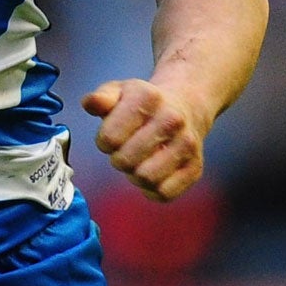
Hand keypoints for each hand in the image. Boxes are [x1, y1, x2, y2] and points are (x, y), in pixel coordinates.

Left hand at [82, 79, 208, 202]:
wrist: (186, 106)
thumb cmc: (143, 104)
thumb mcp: (120, 92)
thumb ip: (101, 98)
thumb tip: (90, 103)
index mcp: (148, 98)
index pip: (109, 138)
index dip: (105, 141)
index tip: (113, 136)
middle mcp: (172, 120)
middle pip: (126, 161)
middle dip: (119, 159)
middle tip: (126, 150)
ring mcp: (187, 144)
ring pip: (146, 179)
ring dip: (135, 175)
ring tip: (140, 161)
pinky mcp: (195, 168)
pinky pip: (164, 193)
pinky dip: (153, 189)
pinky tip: (154, 172)